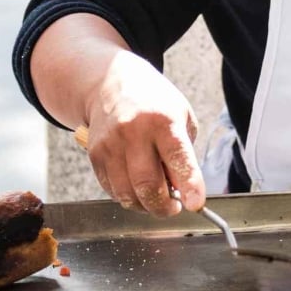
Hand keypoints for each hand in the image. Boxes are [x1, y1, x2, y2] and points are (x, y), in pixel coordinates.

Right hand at [81, 52, 205, 216]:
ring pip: (127, 194)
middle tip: (174, 207)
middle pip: (147, 185)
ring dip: (145, 206)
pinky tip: (136, 187)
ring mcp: (111, 144)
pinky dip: (128, 197)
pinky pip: (112, 190)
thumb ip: (184, 154)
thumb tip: (181, 191)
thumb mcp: (181, 116)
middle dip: (164, 207)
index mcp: (163, 120)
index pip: (178, 158)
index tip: (195, 204)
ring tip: (155, 198)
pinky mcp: (95, 155)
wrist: (110, 83)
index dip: (189, 185)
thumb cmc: (154, 104)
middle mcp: (134, 132)